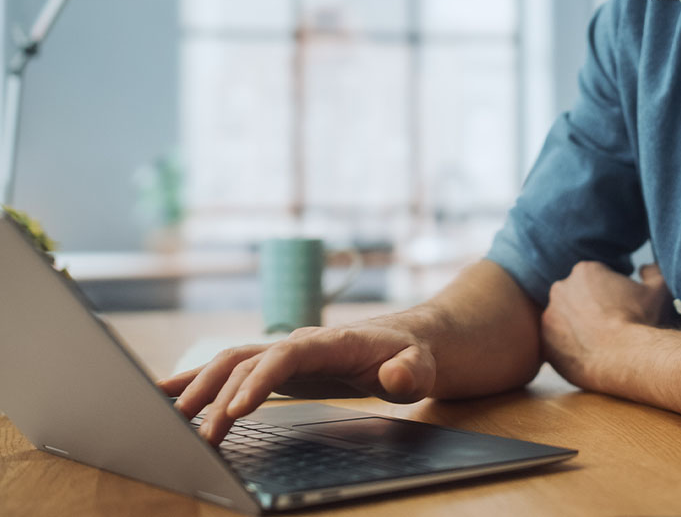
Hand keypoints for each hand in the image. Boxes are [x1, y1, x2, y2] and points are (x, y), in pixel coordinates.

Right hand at [158, 317, 435, 445]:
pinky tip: (165, 394)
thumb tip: (394, 376)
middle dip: (218, 394)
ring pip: (231, 363)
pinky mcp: (276, 367)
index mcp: (331, 341)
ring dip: (199, 388)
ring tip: (165, 418)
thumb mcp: (422, 367)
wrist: (411, 341)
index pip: (286, 355)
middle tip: (197, 434)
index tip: (237, 410)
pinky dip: (197, 379)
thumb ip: (410, 373)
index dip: (260, 381)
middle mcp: (300, 342)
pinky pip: (231, 369)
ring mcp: (284, 352)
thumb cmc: (414, 356)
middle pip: (247, 360)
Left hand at [541, 262, 670, 388]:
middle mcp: (561, 289)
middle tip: (610, 324)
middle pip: (576, 295)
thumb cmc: (643, 321)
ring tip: (599, 341)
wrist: (628, 359)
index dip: (610, 291)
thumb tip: (645, 269)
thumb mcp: (659, 290)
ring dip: (577, 326)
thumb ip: (653, 271)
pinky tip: (589, 354)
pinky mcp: (545, 343)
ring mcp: (549, 317)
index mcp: (584, 271)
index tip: (620, 306)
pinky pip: (556, 342)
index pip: (595, 277)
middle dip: (590, 306)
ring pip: (564, 319)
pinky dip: (568, 347)